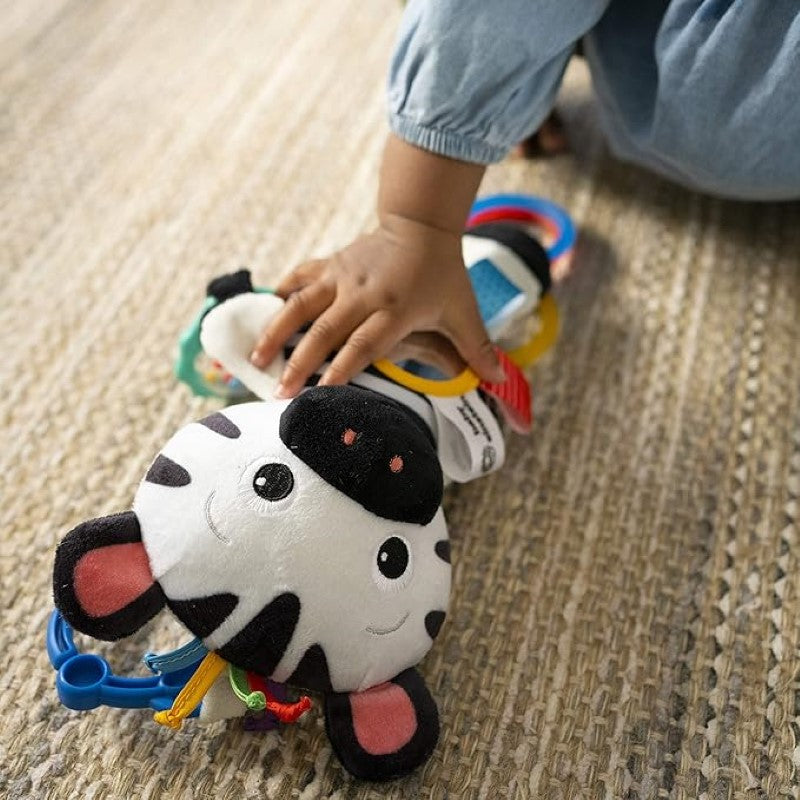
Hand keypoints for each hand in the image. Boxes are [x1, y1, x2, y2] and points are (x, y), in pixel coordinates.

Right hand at [250, 214, 504, 396]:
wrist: (421, 225)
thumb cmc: (443, 273)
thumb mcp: (463, 311)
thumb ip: (477, 347)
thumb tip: (499, 378)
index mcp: (395, 307)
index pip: (365, 343)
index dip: (344, 368)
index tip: (322, 392)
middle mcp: (363, 292)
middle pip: (325, 330)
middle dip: (300, 362)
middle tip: (279, 391)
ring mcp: (341, 275)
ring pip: (300, 303)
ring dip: (276, 330)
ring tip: (255, 357)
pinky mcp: (330, 263)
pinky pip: (298, 278)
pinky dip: (279, 295)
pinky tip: (260, 313)